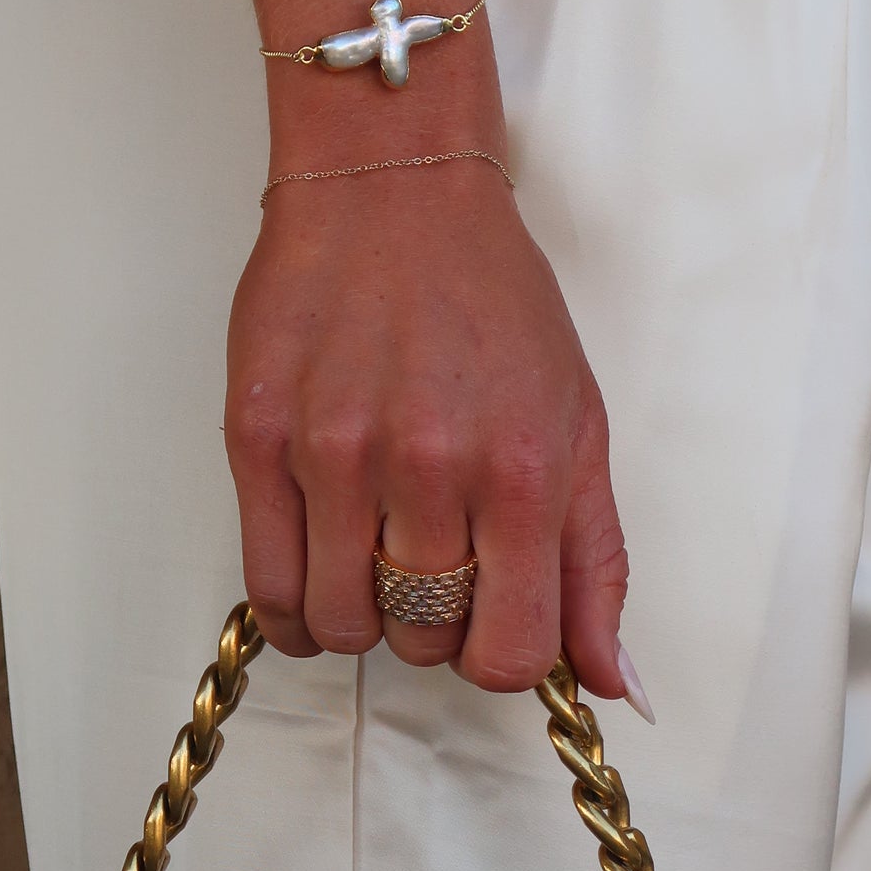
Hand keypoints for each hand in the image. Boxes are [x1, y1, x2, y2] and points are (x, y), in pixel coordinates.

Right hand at [226, 161, 634, 700]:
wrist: (391, 190)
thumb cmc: (488, 298)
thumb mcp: (578, 425)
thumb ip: (595, 563)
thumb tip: (611, 681)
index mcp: (521, 471)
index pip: (508, 652)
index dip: (501, 657)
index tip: (494, 623)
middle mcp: (428, 468)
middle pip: (424, 641)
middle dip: (434, 624)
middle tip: (433, 562)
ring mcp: (334, 456)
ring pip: (343, 624)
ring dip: (362, 614)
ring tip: (372, 559)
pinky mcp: (259, 441)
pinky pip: (268, 587)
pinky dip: (294, 608)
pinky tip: (316, 575)